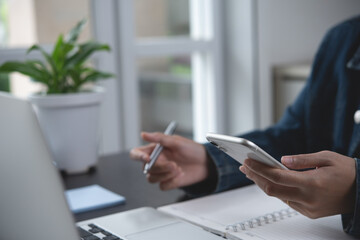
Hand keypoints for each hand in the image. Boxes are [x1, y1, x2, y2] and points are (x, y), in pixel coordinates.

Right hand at [130, 132, 209, 189]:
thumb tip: (143, 134)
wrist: (205, 162)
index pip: (136, 153)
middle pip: (146, 168)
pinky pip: (162, 186)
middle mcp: (156, 162)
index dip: (138, 156)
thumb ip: (160, 138)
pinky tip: (181, 175)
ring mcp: (161, 173)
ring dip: (165, 175)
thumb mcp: (177, 141)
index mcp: (154, 150)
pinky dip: (171, 182)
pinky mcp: (168, 182)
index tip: (147, 158)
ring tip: (179, 169)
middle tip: (174, 164)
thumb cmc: (191, 149)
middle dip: (160, 167)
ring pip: (151, 179)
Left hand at [239, 151, 355, 217]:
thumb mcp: (327, 157)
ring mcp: (309, 208)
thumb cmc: (348, 172)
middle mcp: (309, 199)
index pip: (277, 177)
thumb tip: (281, 160)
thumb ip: (302, 159)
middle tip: (245, 166)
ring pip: (278, 197)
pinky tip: (270, 181)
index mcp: (313, 183)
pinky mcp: (310, 213)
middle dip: (256, 177)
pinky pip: (287, 201)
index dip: (259, 169)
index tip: (248, 162)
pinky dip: (277, 190)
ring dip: (264, 184)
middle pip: (272, 189)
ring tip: (253, 172)